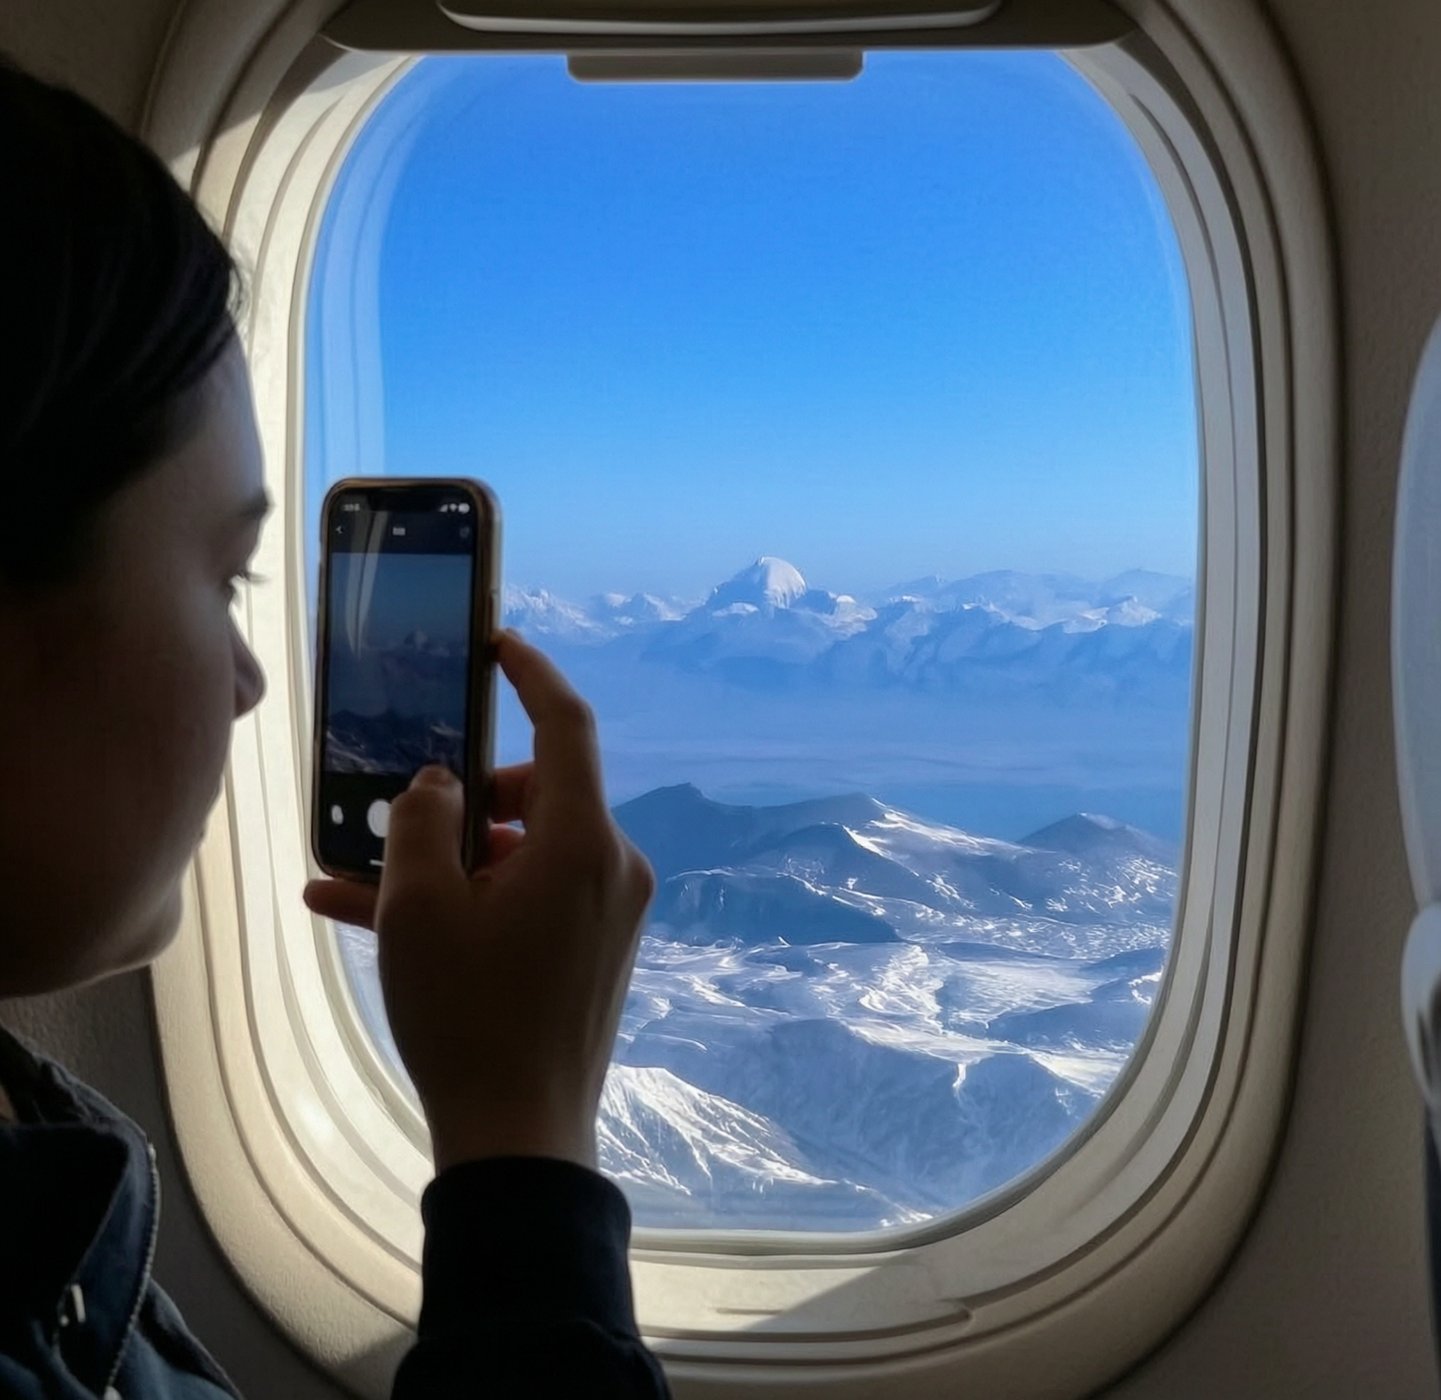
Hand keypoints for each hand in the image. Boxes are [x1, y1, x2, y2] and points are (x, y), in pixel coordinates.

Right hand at [303, 631, 654, 1171]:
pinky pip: (534, 897)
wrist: (521, 1140)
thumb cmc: (467, 1019)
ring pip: (526, 851)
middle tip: (399, 817)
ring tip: (359, 883)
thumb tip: (439, 783)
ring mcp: (612, 910)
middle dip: (465, 797)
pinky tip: (388, 919)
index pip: (568, 725)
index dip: (532, 675)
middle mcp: (614, 865)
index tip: (497, 645)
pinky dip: (476, 897)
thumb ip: (421, 821)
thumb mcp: (419, 909)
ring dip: (452, 858)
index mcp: (583, 842)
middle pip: (539, 793)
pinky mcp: (599, 948)